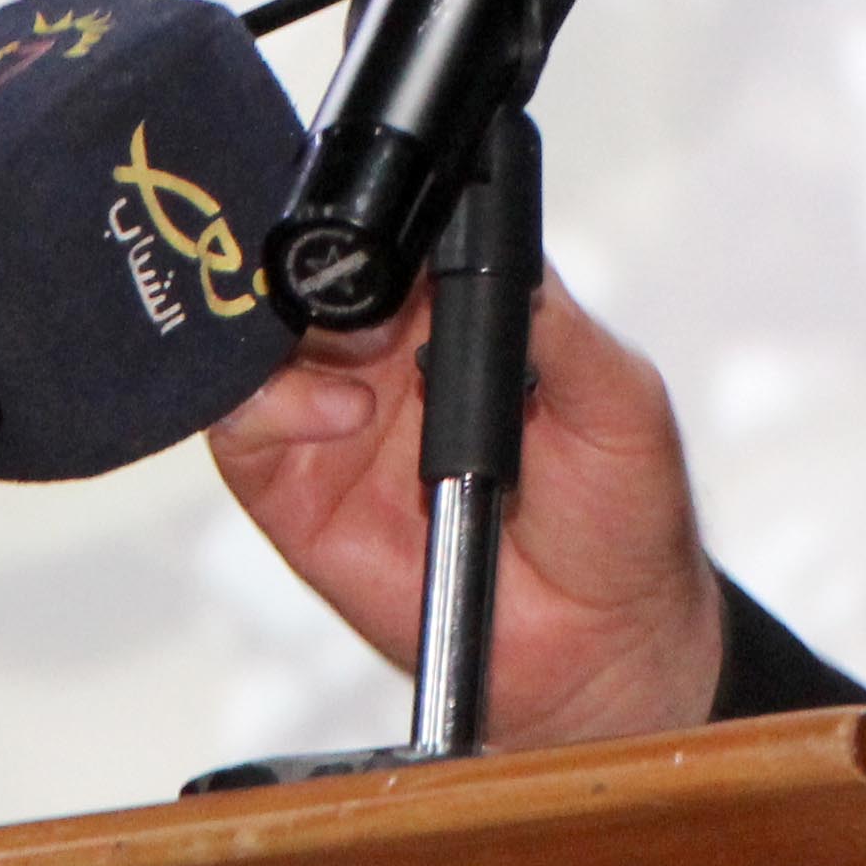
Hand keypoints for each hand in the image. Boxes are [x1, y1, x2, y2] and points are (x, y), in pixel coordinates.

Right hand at [205, 270, 725, 747]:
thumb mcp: (619, 397)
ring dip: (294, 330)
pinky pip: (243, 427)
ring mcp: (332, 416)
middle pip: (313, 272)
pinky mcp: (295, 489)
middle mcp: (382, 352)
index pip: (396, 232)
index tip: (409, 233)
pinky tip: (342, 416)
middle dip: (331, 270)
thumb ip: (556, 320)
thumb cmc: (621, 513)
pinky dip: (272, 404)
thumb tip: (504, 246)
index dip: (389, 221)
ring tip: (368, 365)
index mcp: (455, 308)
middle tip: (386, 313)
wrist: (598, 644)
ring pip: (261, 336)